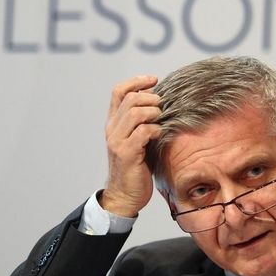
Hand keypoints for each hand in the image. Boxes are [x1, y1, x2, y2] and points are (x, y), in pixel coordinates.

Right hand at [100, 76, 161, 216]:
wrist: (125, 195)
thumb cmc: (136, 166)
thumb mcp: (136, 140)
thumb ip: (141, 122)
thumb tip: (161, 102)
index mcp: (114, 123)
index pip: (118, 91)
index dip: (137, 81)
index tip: (154, 80)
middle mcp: (112, 129)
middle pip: (131, 98)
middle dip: (152, 99)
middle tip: (163, 108)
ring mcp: (117, 141)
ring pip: (136, 112)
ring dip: (154, 113)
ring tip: (162, 122)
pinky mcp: (126, 153)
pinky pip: (143, 132)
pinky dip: (156, 130)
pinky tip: (160, 135)